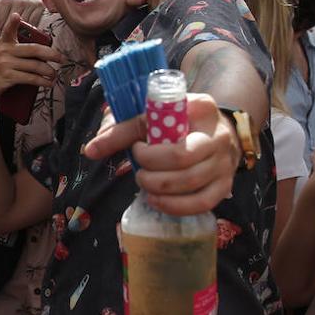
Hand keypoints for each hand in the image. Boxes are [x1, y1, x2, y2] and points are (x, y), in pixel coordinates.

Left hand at [0, 0, 44, 27]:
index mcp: (5, 1)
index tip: (2, 28)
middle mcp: (18, 2)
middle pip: (10, 27)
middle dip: (9, 31)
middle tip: (10, 30)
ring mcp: (30, 5)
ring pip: (23, 27)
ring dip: (21, 31)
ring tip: (20, 28)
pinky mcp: (40, 8)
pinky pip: (34, 25)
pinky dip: (31, 28)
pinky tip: (29, 26)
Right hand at [0, 13, 61, 105]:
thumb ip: (12, 44)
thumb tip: (38, 47)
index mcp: (3, 43)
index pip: (8, 30)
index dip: (13, 22)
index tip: (17, 15)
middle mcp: (4, 52)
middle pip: (34, 50)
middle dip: (52, 55)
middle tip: (61, 59)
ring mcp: (5, 64)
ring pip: (35, 66)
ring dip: (49, 72)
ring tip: (54, 74)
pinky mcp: (7, 77)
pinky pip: (30, 78)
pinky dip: (43, 82)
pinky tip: (48, 83)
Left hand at [83, 93, 239, 215]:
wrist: (219, 134)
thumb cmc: (179, 123)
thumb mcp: (153, 116)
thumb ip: (122, 130)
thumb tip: (90, 151)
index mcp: (200, 108)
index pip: (168, 125)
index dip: (146, 142)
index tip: (134, 147)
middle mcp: (217, 135)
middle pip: (180, 158)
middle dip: (149, 169)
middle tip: (138, 169)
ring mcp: (225, 163)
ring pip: (190, 183)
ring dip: (158, 188)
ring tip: (144, 183)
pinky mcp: (225, 186)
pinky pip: (202, 203)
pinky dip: (174, 206)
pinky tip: (157, 200)